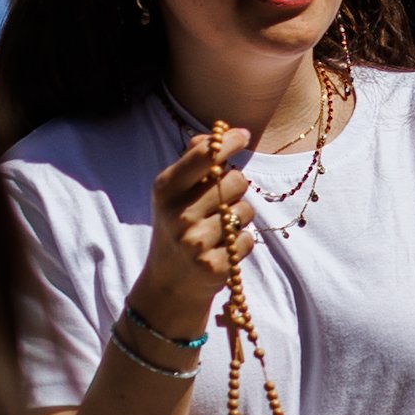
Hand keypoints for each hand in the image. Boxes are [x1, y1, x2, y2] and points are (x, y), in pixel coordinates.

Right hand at [141, 126, 252, 338]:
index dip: (229, 141)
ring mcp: (196, 242)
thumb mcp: (174, 192)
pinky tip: (221, 249)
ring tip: (217, 229)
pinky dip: (240, 243)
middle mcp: (179, 214)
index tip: (243, 135)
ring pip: (245, 211)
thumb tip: (219, 132)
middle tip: (220, 201)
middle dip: (235, 187)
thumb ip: (193, 160)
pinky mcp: (213, 266)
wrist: (169, 282)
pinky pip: (248, 239)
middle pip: (236, 180)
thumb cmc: (177, 225)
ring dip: (239, 217)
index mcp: (166, 189)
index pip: (205, 155)